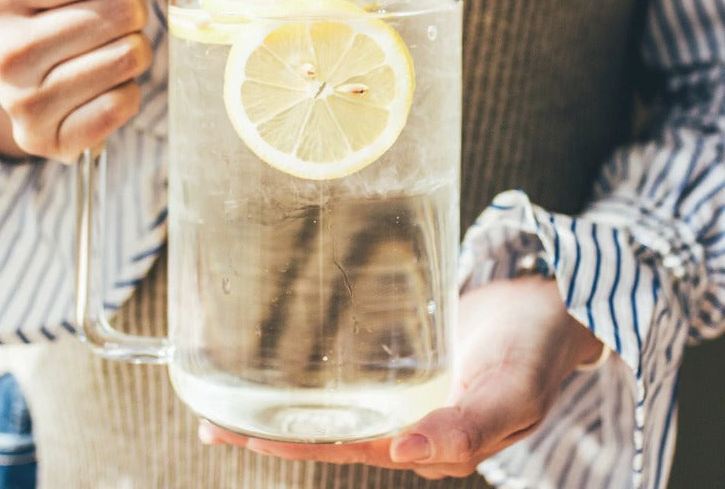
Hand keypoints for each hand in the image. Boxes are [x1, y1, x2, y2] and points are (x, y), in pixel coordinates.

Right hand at [0, 0, 150, 161]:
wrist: (21, 71)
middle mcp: (3, 50)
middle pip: (124, 13)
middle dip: (131, 10)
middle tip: (109, 17)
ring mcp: (23, 102)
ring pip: (131, 58)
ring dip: (133, 50)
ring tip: (103, 49)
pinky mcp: (47, 140)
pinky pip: (123, 105)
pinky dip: (125, 93)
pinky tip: (100, 85)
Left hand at [198, 275, 604, 480]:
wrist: (550, 308)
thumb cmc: (535, 353)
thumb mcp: (511, 394)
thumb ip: (468, 427)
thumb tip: (404, 455)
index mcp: (428, 441)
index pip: (344, 447)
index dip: (289, 441)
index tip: (234, 429)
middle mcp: (409, 419)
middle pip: (329, 428)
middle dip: (271, 425)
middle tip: (211, 412)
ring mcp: (406, 386)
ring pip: (337, 397)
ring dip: (289, 394)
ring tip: (234, 384)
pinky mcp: (408, 354)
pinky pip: (357, 364)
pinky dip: (322, 364)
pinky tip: (293, 350)